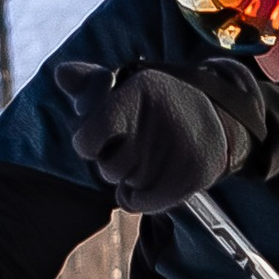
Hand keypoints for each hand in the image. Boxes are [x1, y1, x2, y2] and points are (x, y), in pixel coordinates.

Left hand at [56, 58, 260, 214]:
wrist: (217, 116)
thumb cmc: (157, 104)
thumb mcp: (126, 85)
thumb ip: (89, 83)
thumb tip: (61, 75)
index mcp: (138, 92)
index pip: (87, 139)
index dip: (88, 144)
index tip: (99, 137)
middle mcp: (158, 121)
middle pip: (108, 168)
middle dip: (113, 162)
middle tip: (131, 147)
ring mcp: (177, 151)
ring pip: (126, 186)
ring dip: (130, 178)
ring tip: (147, 159)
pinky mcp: (192, 175)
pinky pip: (143, 204)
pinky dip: (140, 198)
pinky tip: (151, 180)